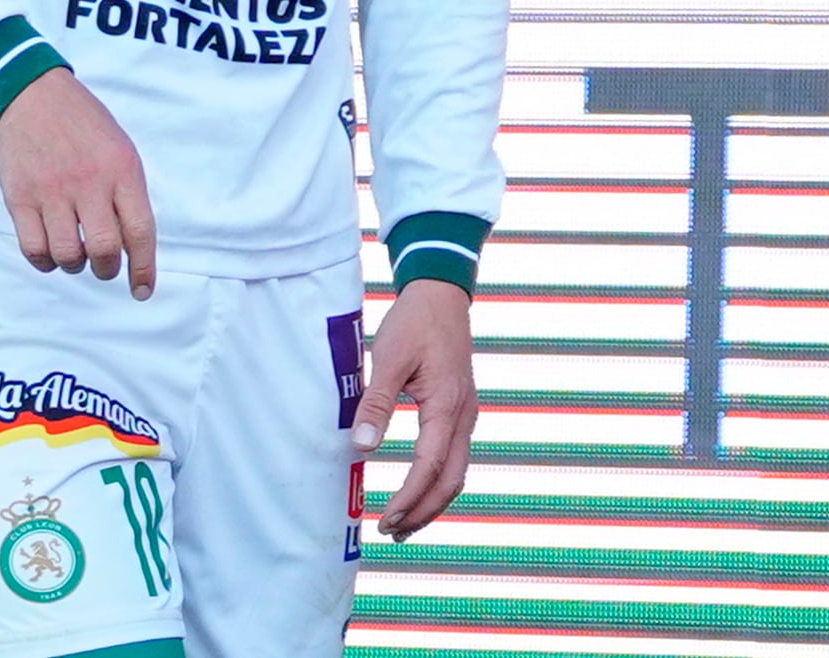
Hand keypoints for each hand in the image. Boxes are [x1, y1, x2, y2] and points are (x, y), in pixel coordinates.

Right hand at [0, 68, 156, 293]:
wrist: (30, 93)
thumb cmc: (81, 124)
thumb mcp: (119, 148)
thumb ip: (127, 193)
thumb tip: (131, 245)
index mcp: (121, 169)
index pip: (140, 231)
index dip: (144, 269)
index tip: (142, 290)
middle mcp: (88, 181)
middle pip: (104, 249)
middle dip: (107, 269)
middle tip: (103, 266)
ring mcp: (50, 190)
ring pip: (67, 254)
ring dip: (74, 266)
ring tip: (74, 255)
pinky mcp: (19, 196)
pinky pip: (33, 247)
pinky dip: (44, 261)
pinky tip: (49, 253)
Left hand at [355, 279, 479, 537]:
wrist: (442, 296)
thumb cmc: (414, 323)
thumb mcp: (389, 358)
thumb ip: (377, 402)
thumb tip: (361, 446)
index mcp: (448, 407)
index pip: (429, 467)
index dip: (408, 498)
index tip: (386, 519)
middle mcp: (464, 417)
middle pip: (450, 480)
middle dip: (423, 511)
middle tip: (393, 532)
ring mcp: (467, 415)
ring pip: (457, 472)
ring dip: (433, 501)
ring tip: (405, 523)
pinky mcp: (461, 410)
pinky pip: (454, 457)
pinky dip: (438, 481)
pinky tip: (419, 489)